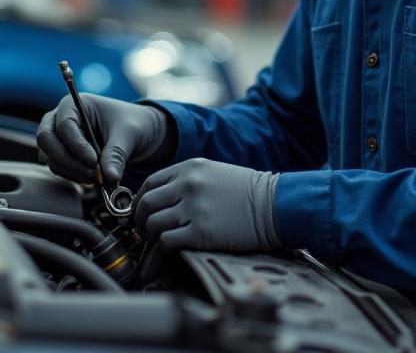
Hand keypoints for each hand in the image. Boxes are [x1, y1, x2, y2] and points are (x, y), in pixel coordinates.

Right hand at [36, 94, 174, 184]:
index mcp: (74, 103)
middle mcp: (60, 117)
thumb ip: (117, 154)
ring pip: (50, 157)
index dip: (76, 145)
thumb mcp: (128, 135)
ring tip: (98, 177)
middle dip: (67, 159)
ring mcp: (58, 136)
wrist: (136, 133)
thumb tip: (110, 177)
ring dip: (72, 170)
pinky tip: (92, 178)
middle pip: (46, 139)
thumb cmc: (132, 124)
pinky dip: (73, 175)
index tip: (93, 161)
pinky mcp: (61, 153)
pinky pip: (58, 167)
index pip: (64, 124)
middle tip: (92, 172)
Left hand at [133, 158, 279, 252]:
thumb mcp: (215, 173)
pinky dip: (164, 247)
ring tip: (160, 241)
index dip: (139, 201)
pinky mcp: (202, 233)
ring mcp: (195, 208)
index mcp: (190, 168)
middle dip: (140, 220)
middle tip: (144, 231)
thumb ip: (188, 181)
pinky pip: (167, 241)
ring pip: (153, 224)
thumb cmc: (247, 192)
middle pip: (146, 204)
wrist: (276, 205)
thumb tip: (162, 200)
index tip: (142, 213)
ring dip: (152, 236)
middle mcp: (189, 185)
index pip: (149, 183)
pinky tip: (174, 248)